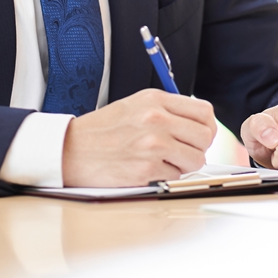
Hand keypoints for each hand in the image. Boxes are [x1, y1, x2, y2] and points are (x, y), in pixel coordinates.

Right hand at [62, 89, 216, 186]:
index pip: (204, 112)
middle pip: (205, 136)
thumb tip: (198, 124)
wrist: (71, 150)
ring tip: (163, 160)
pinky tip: (148, 169)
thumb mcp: (135, 105)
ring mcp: (152, 145)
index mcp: (155, 100)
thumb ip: (167, 110)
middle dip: (199, 147)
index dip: (207, 126)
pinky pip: (176, 176)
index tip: (199, 134)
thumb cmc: (102, 130)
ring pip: (195, 159)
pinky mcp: (146, 170)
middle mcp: (156, 119)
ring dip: (184, 164)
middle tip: (184, 151)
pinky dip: (166, 176)